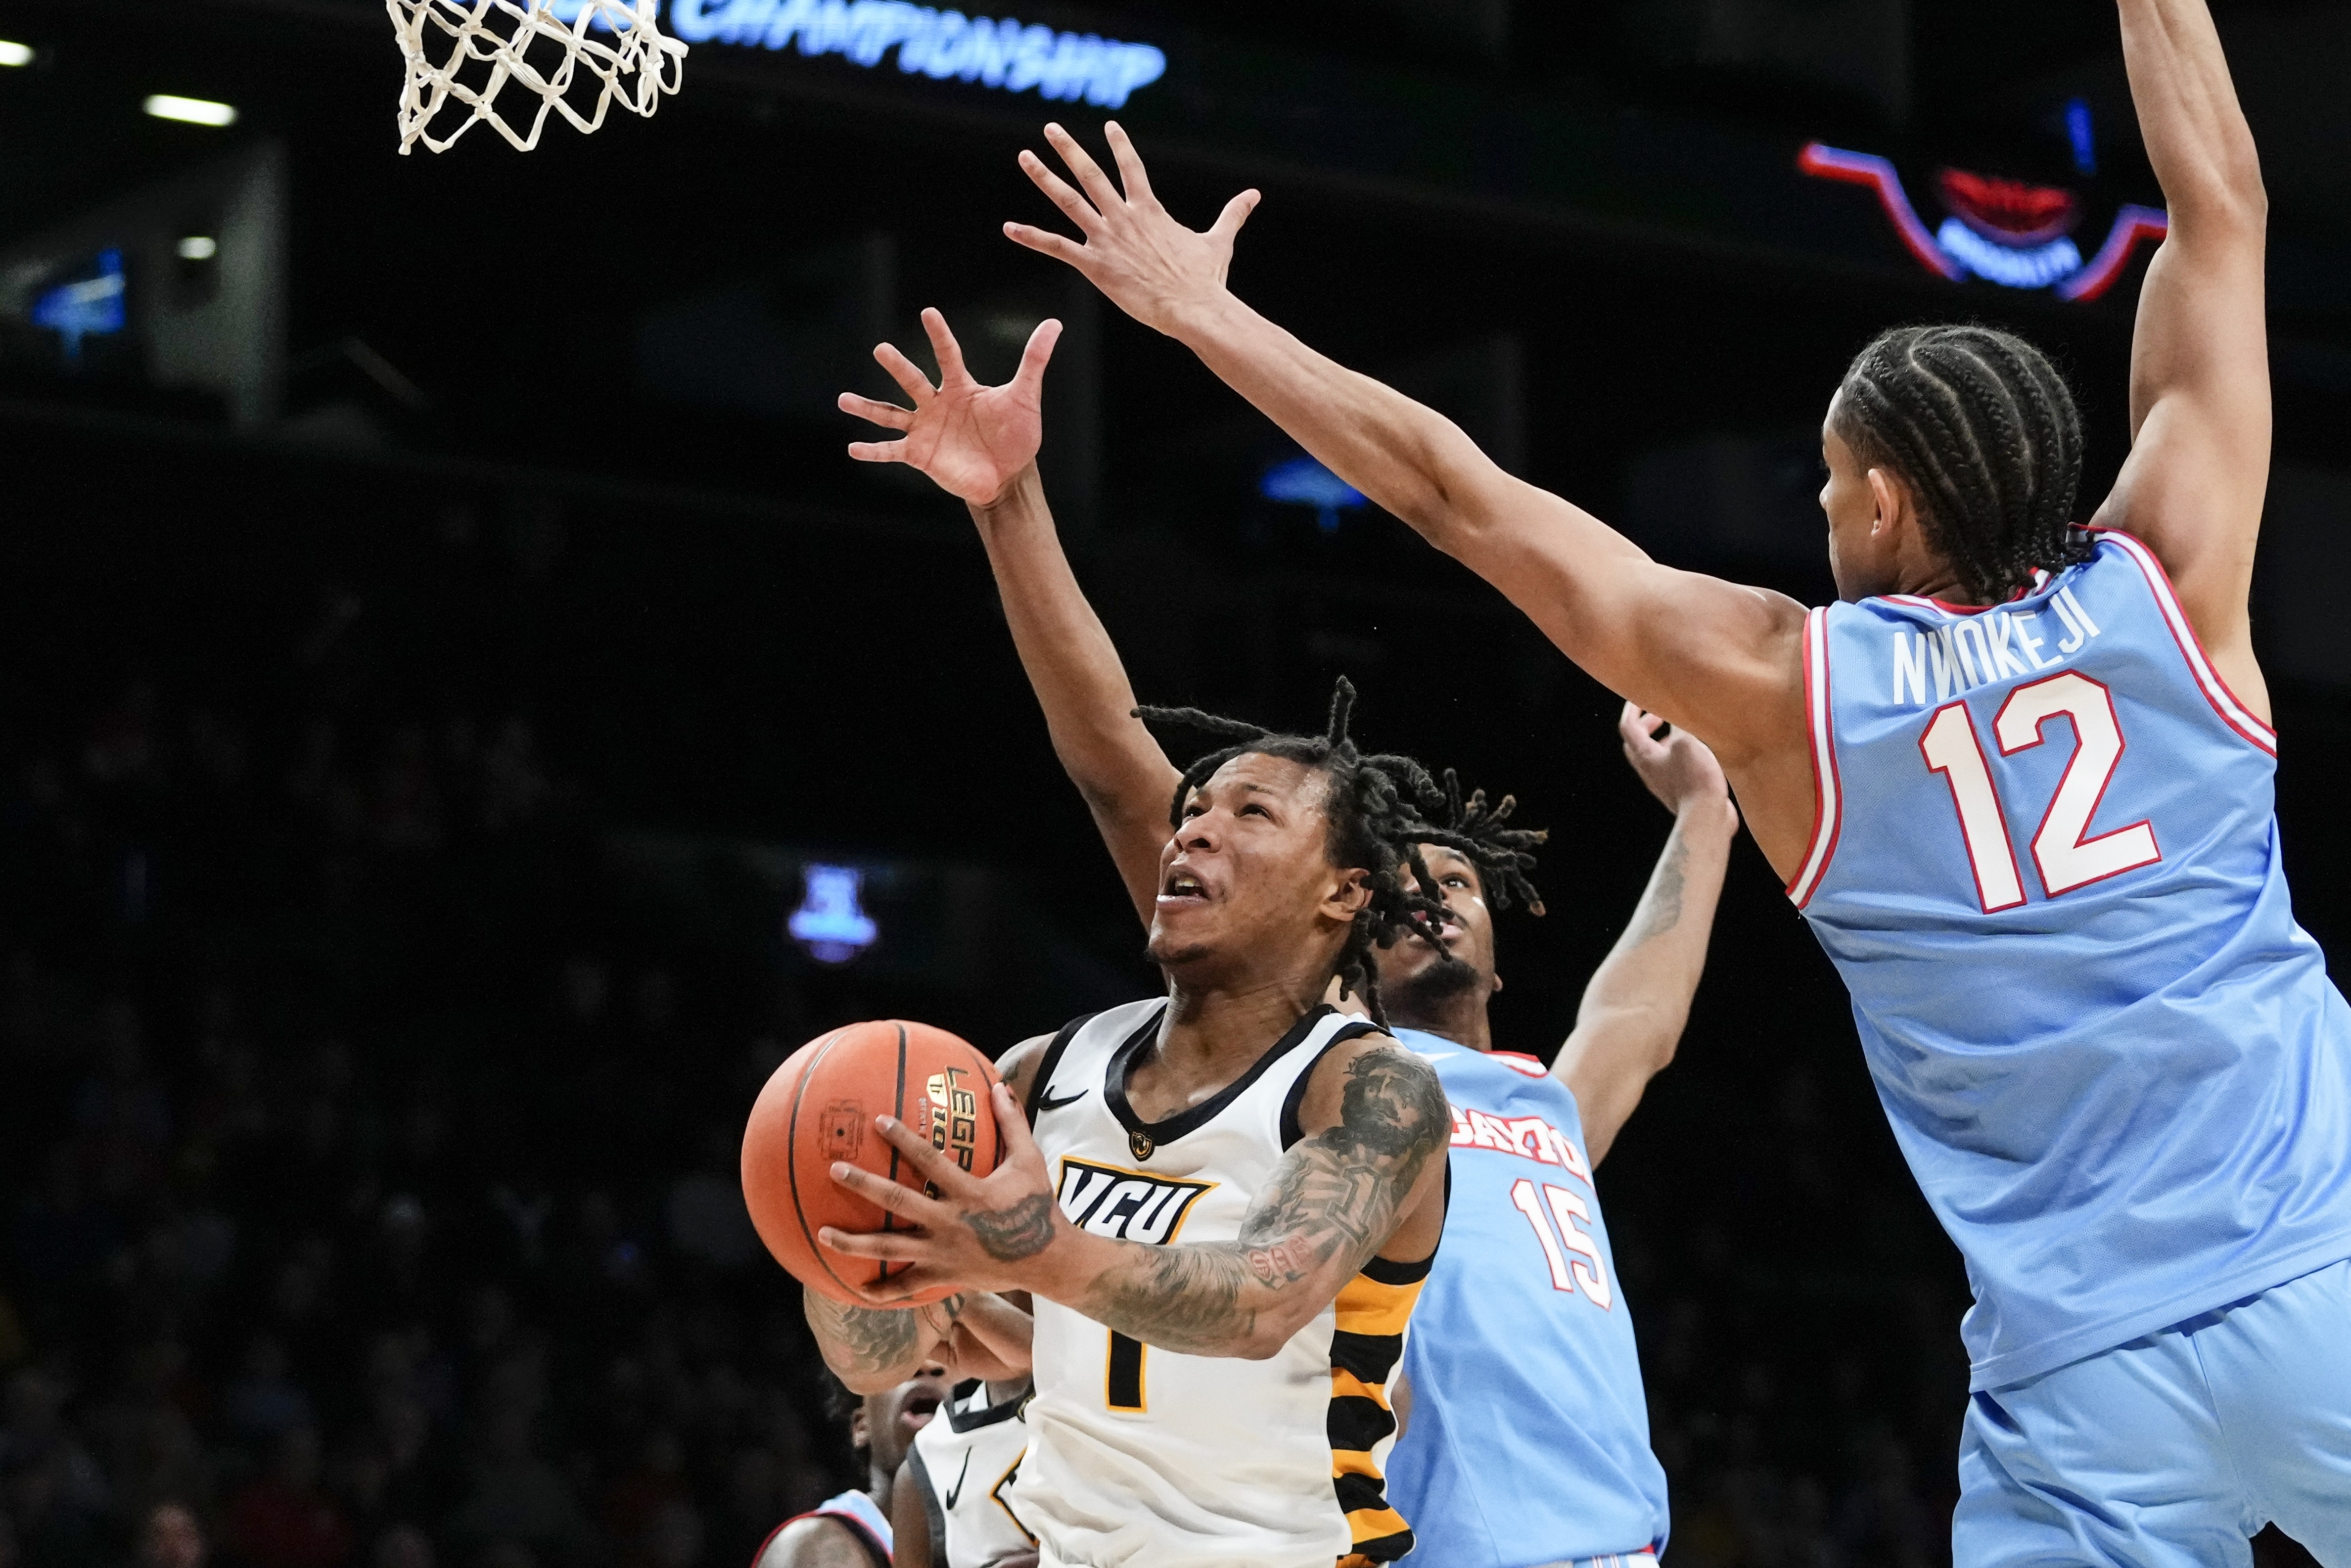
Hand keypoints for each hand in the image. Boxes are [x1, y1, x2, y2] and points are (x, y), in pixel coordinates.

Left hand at [821, 1083, 1069, 1303]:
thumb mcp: (1029, 1160)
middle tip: (835, 1170)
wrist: (1049, 1260)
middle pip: (899, 1203)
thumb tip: (1000, 1085)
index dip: (904, 1140)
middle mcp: (950, 1223)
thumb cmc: (1038, 1206)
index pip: (930, 1162)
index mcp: (969, 1193)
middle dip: (865, 1186)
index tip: (879, 1122)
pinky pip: (908, 1286)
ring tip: (822, 1234)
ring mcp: (943, 1253)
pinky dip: (884, 1291)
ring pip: (891, 1249)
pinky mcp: (944, 1276)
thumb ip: (1012, 1123)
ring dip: (855, 1243)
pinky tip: (859, 1290)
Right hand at [838, 307, 1060, 506]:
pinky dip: (872, 451)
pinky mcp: (919, 454)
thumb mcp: (1025, 397)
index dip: (939, 334)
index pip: (947, 355)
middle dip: (898, 366)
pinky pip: (891, 450)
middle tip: (881, 349)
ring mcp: (925, 428)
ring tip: (844, 400)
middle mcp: (937, 404)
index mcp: (960, 387)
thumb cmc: (1015, 436)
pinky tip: (853, 448)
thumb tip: (1055, 324)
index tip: (928, 312)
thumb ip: (1034, 361)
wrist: (1008, 476)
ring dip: (868, 408)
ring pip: (891, 413)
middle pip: (913, 380)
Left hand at [1005, 121, 1258, 336]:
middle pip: (1091, 174)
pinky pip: (1056, 247)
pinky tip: (1009, 228)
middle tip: (1050, 128)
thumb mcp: (1219, 241)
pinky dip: (1031, 237)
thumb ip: (1232, 214)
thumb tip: (1255, 195)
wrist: (1192, 307)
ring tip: (1024, 157)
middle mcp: (1124, 217)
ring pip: (1068, 200)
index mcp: (1150, 210)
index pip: (1131, 168)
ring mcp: (1106, 238)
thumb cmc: (1205, 279)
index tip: (1110, 126)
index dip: (1120, 145)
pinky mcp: (1094, 264)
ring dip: (1044, 177)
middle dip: (1069, 149)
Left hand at [1619, 702, 1737, 831]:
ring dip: (1665, 739)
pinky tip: (1698, 751)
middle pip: (1637, 742)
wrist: (1705, 817)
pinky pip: (1672, 767)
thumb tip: (1676, 703)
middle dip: (1647, 724)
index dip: (1632, 708)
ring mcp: (1663, 782)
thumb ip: (1679, 721)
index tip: (1642, 695)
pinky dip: (1679, 754)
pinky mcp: (1679, 791)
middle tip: (1662, 713)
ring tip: (1682, 731)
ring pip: (1656, 755)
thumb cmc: (1694, 779)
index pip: (1628, 726)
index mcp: (1645, 756)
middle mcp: (1649, 770)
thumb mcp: (1686, 741)